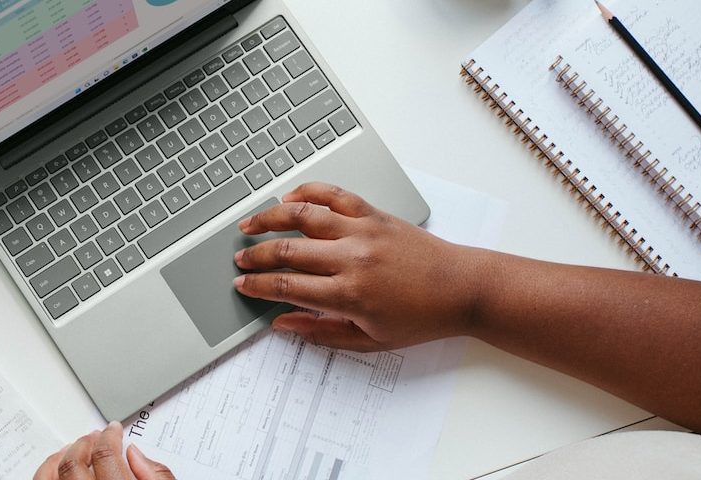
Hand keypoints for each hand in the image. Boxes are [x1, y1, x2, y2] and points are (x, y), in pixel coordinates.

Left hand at [33, 421, 176, 479]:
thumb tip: (137, 454)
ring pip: (51, 475)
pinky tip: (57, 467)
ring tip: (75, 448)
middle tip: (96, 435)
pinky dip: (46, 471)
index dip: (110, 435)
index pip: (105, 455)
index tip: (113, 430)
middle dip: (85, 442)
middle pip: (75, 462)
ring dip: (62, 456)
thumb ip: (158, 476)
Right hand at [233, 182, 481, 351]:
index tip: (242, 285)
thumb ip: (321, 332)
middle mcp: (352, 258)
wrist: (461, 289)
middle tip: (240, 260)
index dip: (257, 286)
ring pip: (303, 216)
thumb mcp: (370, 340)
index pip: (286, 286)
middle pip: (287, 250)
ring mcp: (362, 231)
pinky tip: (290, 197)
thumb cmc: (421, 318)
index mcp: (348, 294)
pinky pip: (334, 195)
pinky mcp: (375, 214)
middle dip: (255, 255)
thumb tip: (283, 323)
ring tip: (249, 224)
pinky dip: (309, 192)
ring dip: (270, 218)